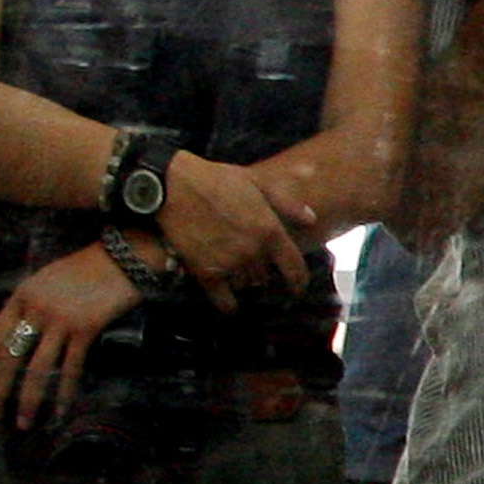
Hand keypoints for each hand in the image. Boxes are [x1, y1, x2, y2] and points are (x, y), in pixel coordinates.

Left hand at [0, 243, 137, 428]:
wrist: (119, 259)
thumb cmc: (84, 269)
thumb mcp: (45, 280)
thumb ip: (27, 305)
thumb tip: (10, 330)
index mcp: (22, 295)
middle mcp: (35, 309)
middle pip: (8, 356)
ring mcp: (59, 321)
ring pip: (36, 369)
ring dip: (28, 400)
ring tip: (24, 423)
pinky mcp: (84, 330)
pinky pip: (69, 369)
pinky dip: (63, 393)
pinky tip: (60, 412)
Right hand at [155, 150, 311, 310]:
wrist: (171, 184)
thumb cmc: (215, 179)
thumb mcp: (256, 183)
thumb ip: (287, 203)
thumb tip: (312, 220)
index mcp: (269, 231)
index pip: (295, 269)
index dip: (299, 282)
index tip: (296, 287)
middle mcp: (253, 252)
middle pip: (267, 277)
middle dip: (263, 271)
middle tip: (251, 262)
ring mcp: (230, 264)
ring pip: (247, 285)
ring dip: (244, 280)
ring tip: (234, 266)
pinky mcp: (205, 273)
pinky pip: (225, 302)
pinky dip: (228, 304)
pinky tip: (228, 299)